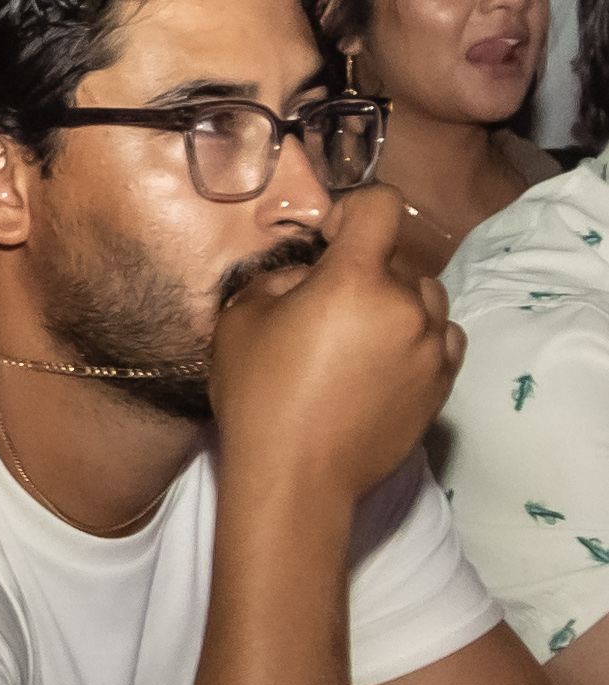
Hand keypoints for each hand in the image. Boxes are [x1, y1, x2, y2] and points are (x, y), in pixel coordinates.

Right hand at [211, 185, 462, 504]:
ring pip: (425, 297)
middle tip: (326, 305)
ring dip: (396, 302)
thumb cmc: (259, 397)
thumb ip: (278, 279)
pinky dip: (419, 336)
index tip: (328, 241)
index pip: (380, 206)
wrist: (296, 479)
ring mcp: (431, 347)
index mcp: (356, 280)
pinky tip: (386, 358)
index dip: (352, 211)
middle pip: (397, 258)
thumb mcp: (241, 320)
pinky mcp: (442, 383)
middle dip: (364, 270)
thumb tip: (306, 275)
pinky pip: (442, 337)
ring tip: (360, 334)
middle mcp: (406, 306)